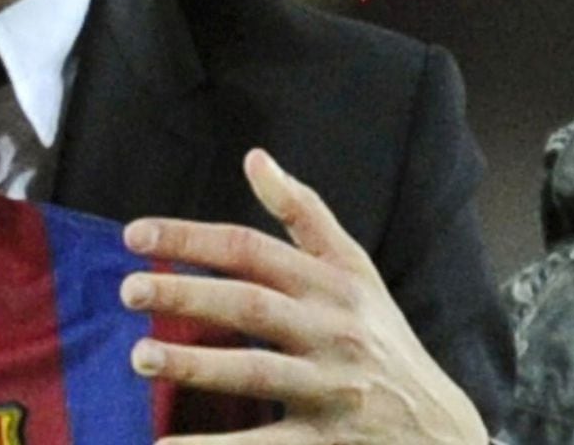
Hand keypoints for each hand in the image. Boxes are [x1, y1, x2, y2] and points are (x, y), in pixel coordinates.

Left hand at [119, 149, 486, 443]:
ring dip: (195, 365)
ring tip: (139, 358)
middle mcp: (333, 332)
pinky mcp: (330, 443)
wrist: (445, 431)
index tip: (132, 235)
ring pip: (258, 372)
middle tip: (128, 292)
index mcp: (331, 286)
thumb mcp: (356, 270)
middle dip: (188, 295)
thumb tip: (254, 157)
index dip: (192, 239)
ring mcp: (333, 389)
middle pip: (252, 306)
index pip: (252, 250)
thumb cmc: (384, 339)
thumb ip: (304, 214)